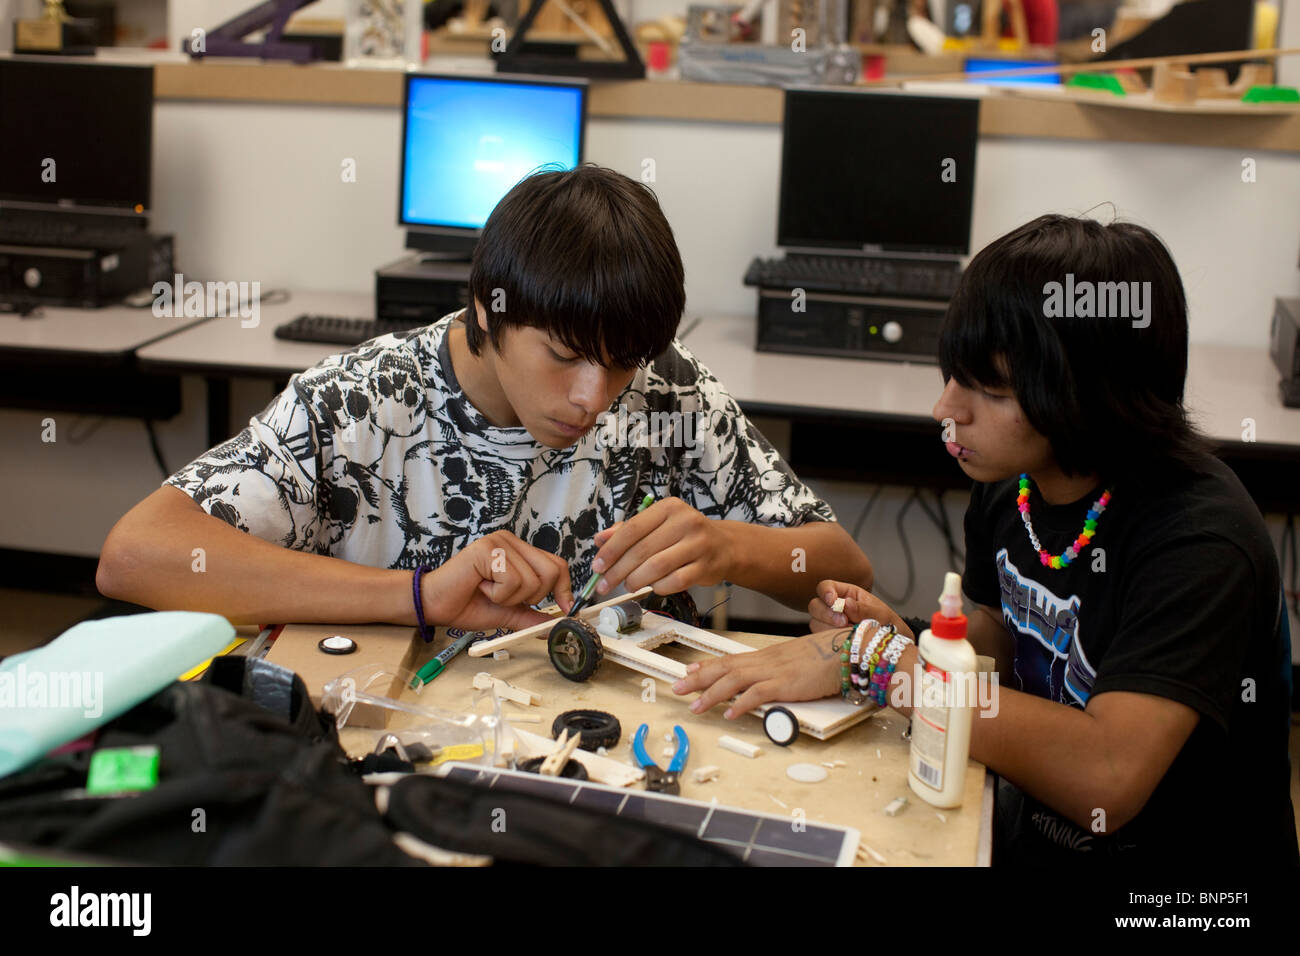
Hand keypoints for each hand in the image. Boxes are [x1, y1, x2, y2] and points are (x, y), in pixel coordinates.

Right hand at [423, 530, 574, 631]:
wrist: (435, 605)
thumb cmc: (467, 604)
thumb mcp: (508, 612)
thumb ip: (532, 616)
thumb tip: (556, 625)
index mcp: (519, 552)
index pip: (556, 565)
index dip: (565, 589)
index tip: (567, 609)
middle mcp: (511, 542)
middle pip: (551, 571)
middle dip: (533, 596)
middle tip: (506, 598)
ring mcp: (499, 542)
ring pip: (531, 580)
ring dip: (510, 598)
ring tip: (488, 591)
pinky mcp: (487, 549)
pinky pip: (511, 580)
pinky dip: (498, 594)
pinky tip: (480, 587)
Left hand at [589, 497, 731, 595]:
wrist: (724, 546)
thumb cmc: (684, 535)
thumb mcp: (657, 525)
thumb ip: (628, 531)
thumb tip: (599, 540)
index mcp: (669, 508)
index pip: (632, 529)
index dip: (611, 550)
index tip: (597, 566)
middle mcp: (685, 522)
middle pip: (642, 550)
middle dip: (618, 571)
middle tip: (604, 584)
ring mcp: (698, 545)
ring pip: (656, 567)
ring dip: (636, 580)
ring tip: (628, 585)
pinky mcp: (705, 567)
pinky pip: (674, 582)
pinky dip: (658, 587)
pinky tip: (652, 587)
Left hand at [670, 629, 846, 718]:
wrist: (847, 649)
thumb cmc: (826, 656)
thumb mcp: (796, 661)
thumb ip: (779, 671)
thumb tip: (767, 683)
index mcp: (767, 656)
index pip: (731, 659)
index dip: (708, 665)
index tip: (689, 670)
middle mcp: (766, 661)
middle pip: (725, 668)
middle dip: (698, 678)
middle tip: (678, 687)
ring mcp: (775, 671)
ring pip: (734, 680)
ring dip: (712, 693)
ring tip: (696, 705)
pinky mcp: (786, 684)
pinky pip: (759, 694)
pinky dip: (742, 703)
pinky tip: (731, 712)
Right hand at [808, 579, 912, 638]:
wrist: (892, 649)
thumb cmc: (888, 626)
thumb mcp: (881, 614)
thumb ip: (864, 609)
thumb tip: (846, 604)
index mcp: (846, 594)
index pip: (826, 587)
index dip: (825, 592)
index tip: (833, 601)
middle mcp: (834, 609)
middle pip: (815, 606)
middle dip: (827, 614)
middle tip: (844, 623)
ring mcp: (829, 626)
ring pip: (815, 624)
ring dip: (829, 629)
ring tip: (851, 635)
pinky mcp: (828, 641)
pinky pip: (820, 640)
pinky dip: (831, 641)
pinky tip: (846, 644)